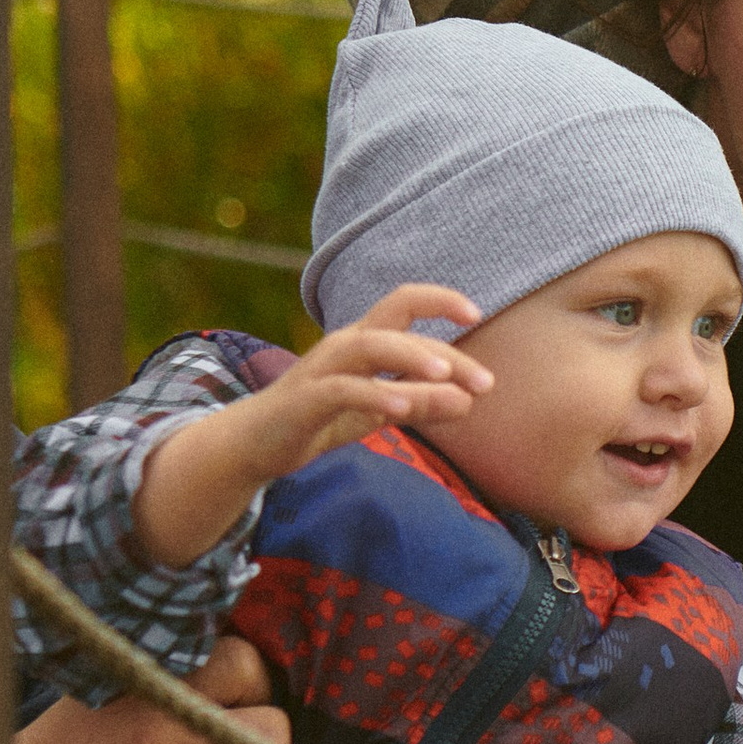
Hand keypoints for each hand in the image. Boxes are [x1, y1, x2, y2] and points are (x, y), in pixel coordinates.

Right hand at [133, 289, 491, 565]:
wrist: (255, 444)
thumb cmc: (320, 419)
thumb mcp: (378, 411)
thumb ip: (421, 401)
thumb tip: (471, 400)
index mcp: (363, 340)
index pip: (404, 303)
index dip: (440, 299)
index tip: (477, 313)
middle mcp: (344, 345)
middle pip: (395, 326)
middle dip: (444, 350)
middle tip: (487, 382)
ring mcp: (322, 369)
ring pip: (369, 346)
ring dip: (411, 357)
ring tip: (446, 375)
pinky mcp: (305, 399)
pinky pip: (342, 390)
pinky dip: (374, 395)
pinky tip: (402, 409)